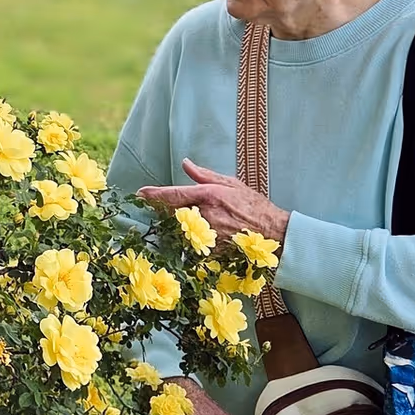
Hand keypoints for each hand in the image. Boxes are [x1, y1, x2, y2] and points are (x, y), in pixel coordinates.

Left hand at [139, 159, 289, 242]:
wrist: (274, 234)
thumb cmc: (254, 206)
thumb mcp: (231, 184)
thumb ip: (205, 175)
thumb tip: (186, 164)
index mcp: (209, 195)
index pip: (174, 194)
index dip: (154, 194)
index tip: (140, 194)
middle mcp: (205, 214)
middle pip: (173, 213)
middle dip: (169, 211)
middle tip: (175, 210)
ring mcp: (207, 234)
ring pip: (181, 229)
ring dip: (180, 226)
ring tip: (199, 225)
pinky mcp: (210, 250)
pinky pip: (193, 244)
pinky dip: (193, 240)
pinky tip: (204, 237)